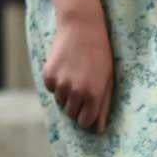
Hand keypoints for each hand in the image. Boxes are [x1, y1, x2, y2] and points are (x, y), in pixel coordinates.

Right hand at [42, 10, 114, 132]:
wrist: (81, 26)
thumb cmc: (99, 53)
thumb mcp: (107, 78)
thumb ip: (103, 105)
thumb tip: (99, 130)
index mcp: (94, 94)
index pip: (85, 122)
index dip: (87, 115)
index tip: (88, 106)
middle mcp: (76, 92)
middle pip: (71, 114)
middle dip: (76, 105)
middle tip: (82, 85)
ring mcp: (61, 84)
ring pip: (60, 102)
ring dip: (66, 93)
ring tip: (74, 73)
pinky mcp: (48, 76)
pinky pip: (51, 89)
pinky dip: (56, 82)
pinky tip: (65, 66)